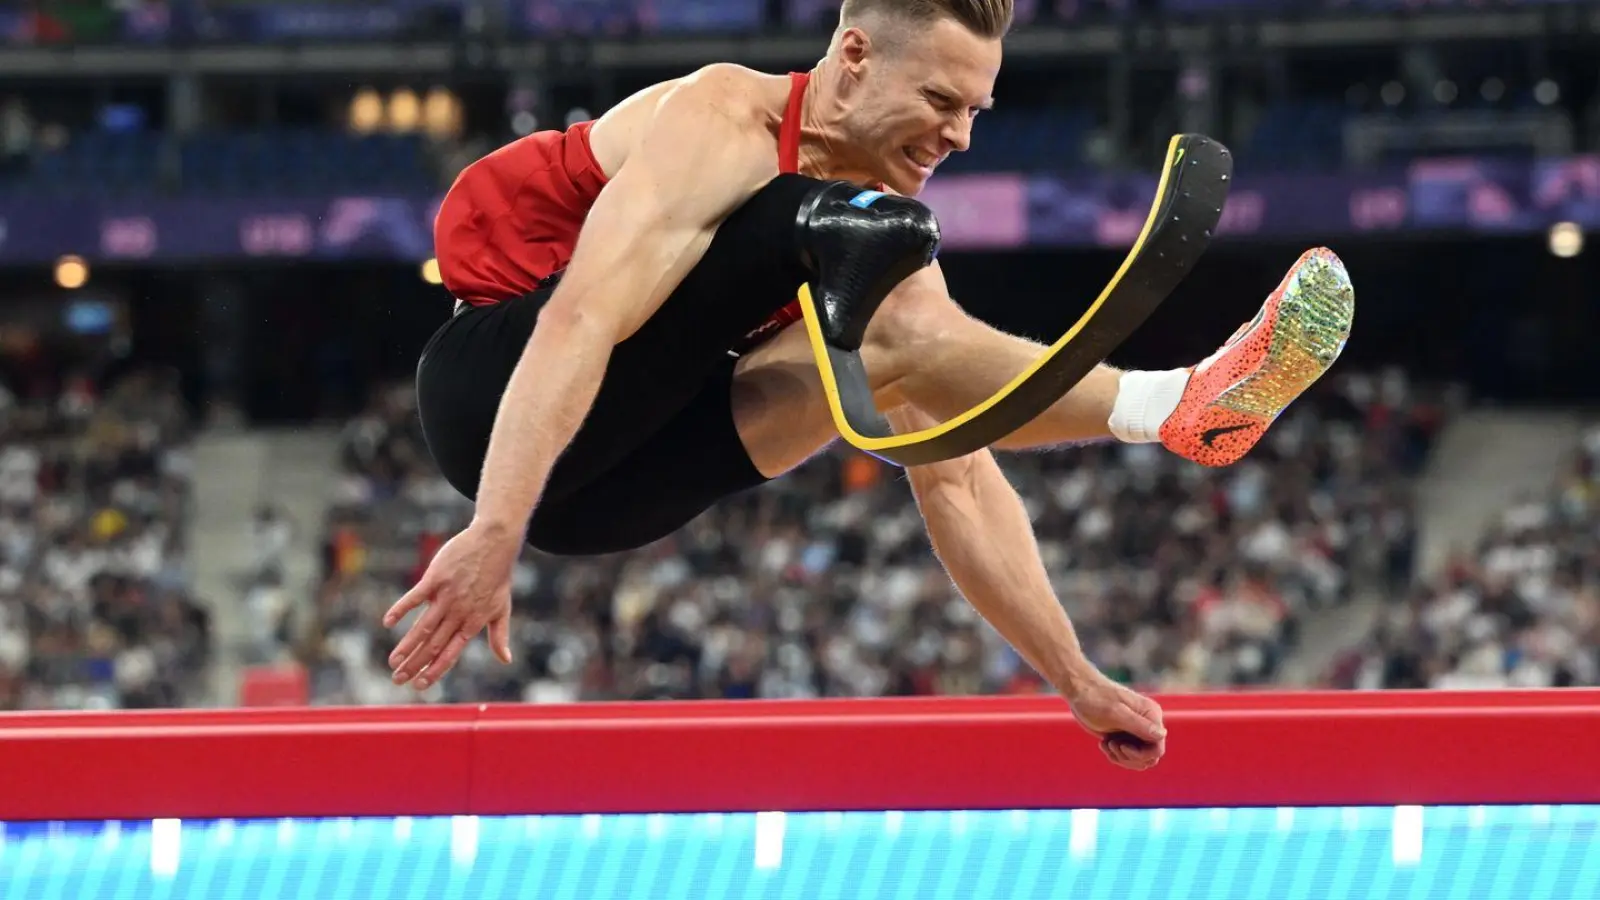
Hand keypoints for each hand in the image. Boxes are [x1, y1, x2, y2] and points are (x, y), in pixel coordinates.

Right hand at [382, 519, 517, 690]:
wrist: (495, 542)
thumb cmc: (497, 576)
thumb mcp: (502, 608)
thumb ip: (499, 636)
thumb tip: (506, 660)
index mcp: (473, 622)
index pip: (451, 653)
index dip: (435, 670)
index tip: (420, 685)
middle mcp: (459, 612)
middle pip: (434, 644)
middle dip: (415, 664)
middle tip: (397, 680)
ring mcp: (447, 595)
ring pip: (423, 626)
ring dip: (407, 645)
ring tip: (393, 662)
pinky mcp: (436, 578)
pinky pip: (415, 597)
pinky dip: (401, 609)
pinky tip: (387, 623)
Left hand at [1065, 672, 1166, 770]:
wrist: (1080, 691)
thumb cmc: (1096, 698)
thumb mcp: (1115, 713)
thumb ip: (1139, 724)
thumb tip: (1162, 734)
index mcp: (1151, 715)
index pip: (1157, 748)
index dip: (1141, 755)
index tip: (1121, 746)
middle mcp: (1149, 724)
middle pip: (1150, 757)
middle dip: (1129, 758)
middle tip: (1111, 745)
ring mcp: (1139, 731)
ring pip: (1140, 760)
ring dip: (1122, 758)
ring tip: (1106, 744)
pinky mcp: (1127, 736)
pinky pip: (1129, 757)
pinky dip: (1116, 755)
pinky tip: (1103, 743)